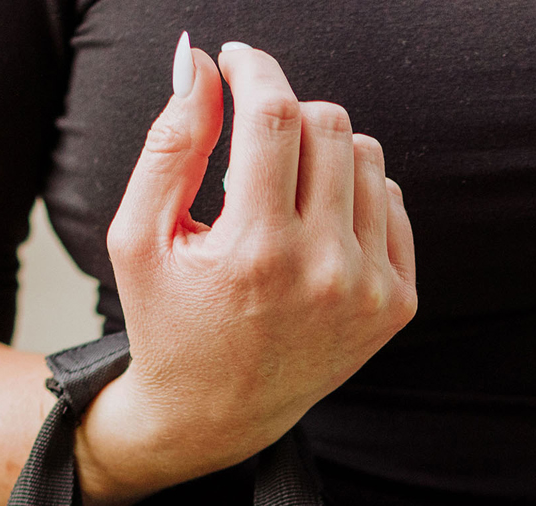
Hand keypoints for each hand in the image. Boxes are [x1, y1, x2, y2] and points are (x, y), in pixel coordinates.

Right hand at [78, 37, 417, 505]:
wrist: (216, 414)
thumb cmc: (168, 322)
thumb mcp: (139, 236)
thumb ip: (170, 142)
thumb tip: (201, 62)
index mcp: (256, 252)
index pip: (276, 116)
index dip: (255, 69)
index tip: (236, 61)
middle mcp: (323, 272)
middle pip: (329, 124)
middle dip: (285, 111)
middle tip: (250, 137)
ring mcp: (369, 291)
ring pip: (367, 155)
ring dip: (322, 150)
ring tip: (280, 188)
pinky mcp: (396, 305)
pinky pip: (390, 201)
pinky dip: (352, 194)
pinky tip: (314, 224)